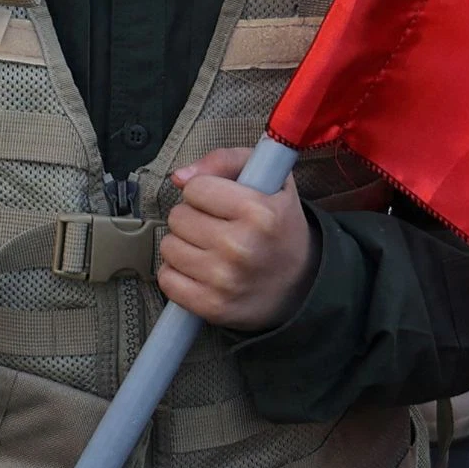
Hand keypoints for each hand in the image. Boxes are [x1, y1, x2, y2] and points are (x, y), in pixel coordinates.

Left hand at [158, 147, 317, 329]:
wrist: (301, 283)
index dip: (204, 192)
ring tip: (208, 248)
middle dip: (193, 218)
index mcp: (259, 212)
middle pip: (178, 217)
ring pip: (169, 247)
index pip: (195, 188)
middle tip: (216, 227)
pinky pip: (167, 279)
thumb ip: (225, 161)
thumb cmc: (279, 225)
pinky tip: (200, 270)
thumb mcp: (270, 179)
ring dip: (184, 245)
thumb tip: (179, 177)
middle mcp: (241, 246)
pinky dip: (178, 274)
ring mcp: (224, 280)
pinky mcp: (212, 306)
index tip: (221, 202)